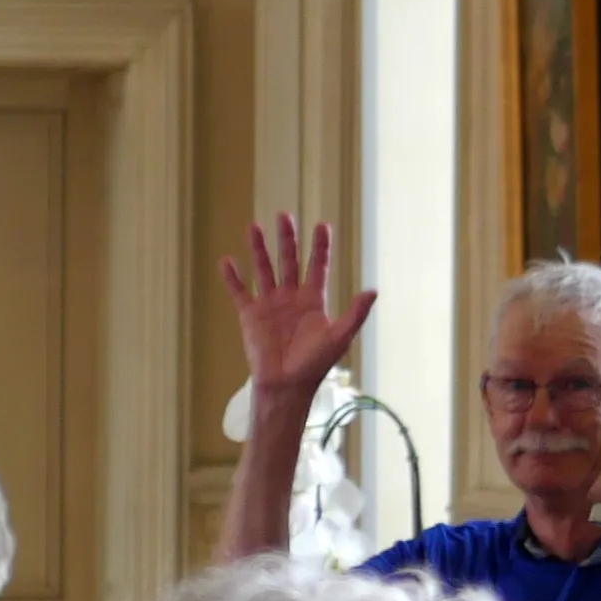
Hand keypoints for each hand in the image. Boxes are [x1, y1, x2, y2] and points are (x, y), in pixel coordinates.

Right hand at [227, 210, 376, 409]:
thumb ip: (355, 314)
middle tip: (285, 215)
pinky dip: (233, 277)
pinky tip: (227, 261)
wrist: (286, 386)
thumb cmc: (315, 364)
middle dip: (287, 239)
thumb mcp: (339, 337)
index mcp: (314, 300)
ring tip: (254, 226)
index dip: (320, 247)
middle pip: (289, 261)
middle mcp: (291, 298)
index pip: (317, 267)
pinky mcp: (250, 315)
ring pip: (264, 269)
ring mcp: (270, 304)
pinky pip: (240, 291)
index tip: (322, 225)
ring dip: (259, 249)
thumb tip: (373, 290)